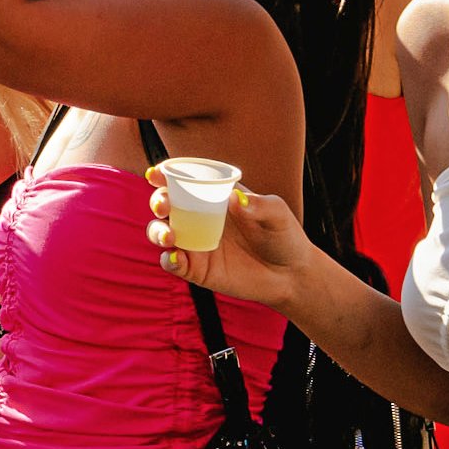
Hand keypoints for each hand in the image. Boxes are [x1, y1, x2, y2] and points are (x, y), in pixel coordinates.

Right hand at [144, 171, 314, 313]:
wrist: (291, 274)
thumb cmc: (283, 236)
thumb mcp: (277, 214)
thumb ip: (259, 205)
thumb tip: (235, 199)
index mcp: (213, 197)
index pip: (183, 181)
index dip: (165, 175)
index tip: (156, 173)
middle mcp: (198, 218)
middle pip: (165, 205)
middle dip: (157, 201)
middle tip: (164, 206)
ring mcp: (195, 244)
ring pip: (161, 233)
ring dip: (157, 232)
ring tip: (169, 237)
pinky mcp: (197, 269)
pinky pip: (174, 263)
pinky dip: (169, 260)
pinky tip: (176, 258)